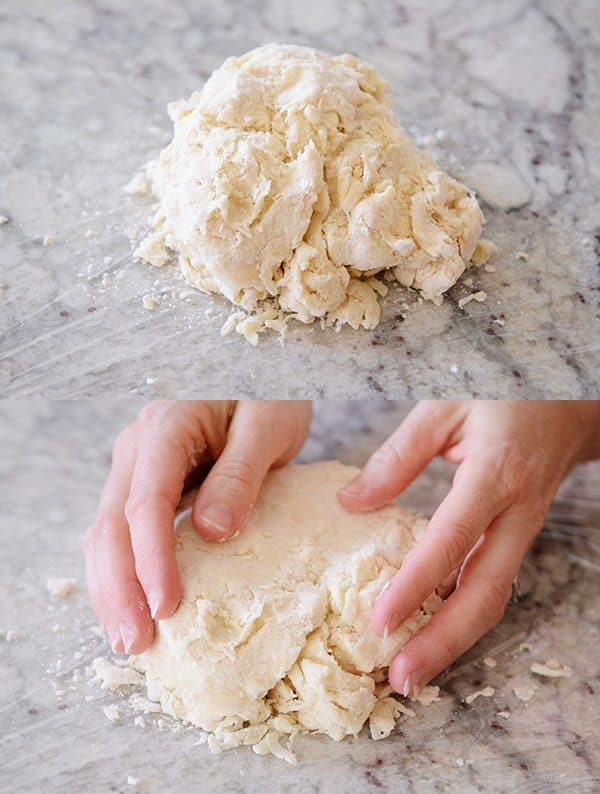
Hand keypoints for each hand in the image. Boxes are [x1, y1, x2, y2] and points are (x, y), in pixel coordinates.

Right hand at [85, 400, 310, 654]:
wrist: (264, 376)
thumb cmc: (271, 394)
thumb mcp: (269, 425)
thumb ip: (240, 474)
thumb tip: (212, 532)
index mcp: (168, 426)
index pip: (147, 502)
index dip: (151, 559)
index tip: (165, 606)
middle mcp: (139, 445)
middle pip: (112, 524)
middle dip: (119, 588)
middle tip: (137, 641)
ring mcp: (137, 464)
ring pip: (107, 532)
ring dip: (113, 587)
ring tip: (129, 637)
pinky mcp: (147, 482)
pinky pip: (123, 530)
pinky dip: (123, 571)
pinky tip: (134, 604)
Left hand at [338, 400, 599, 696]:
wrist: (565, 403)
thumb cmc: (501, 396)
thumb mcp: (443, 407)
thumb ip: (398, 456)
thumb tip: (352, 503)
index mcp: (495, 474)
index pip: (451, 540)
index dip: (416, 584)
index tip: (380, 621)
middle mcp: (516, 512)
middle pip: (484, 592)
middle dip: (443, 642)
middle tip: (401, 678)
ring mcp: (524, 529)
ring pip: (494, 598)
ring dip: (455, 640)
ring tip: (412, 671)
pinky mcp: (519, 536)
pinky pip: (494, 583)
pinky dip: (464, 615)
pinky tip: (433, 633)